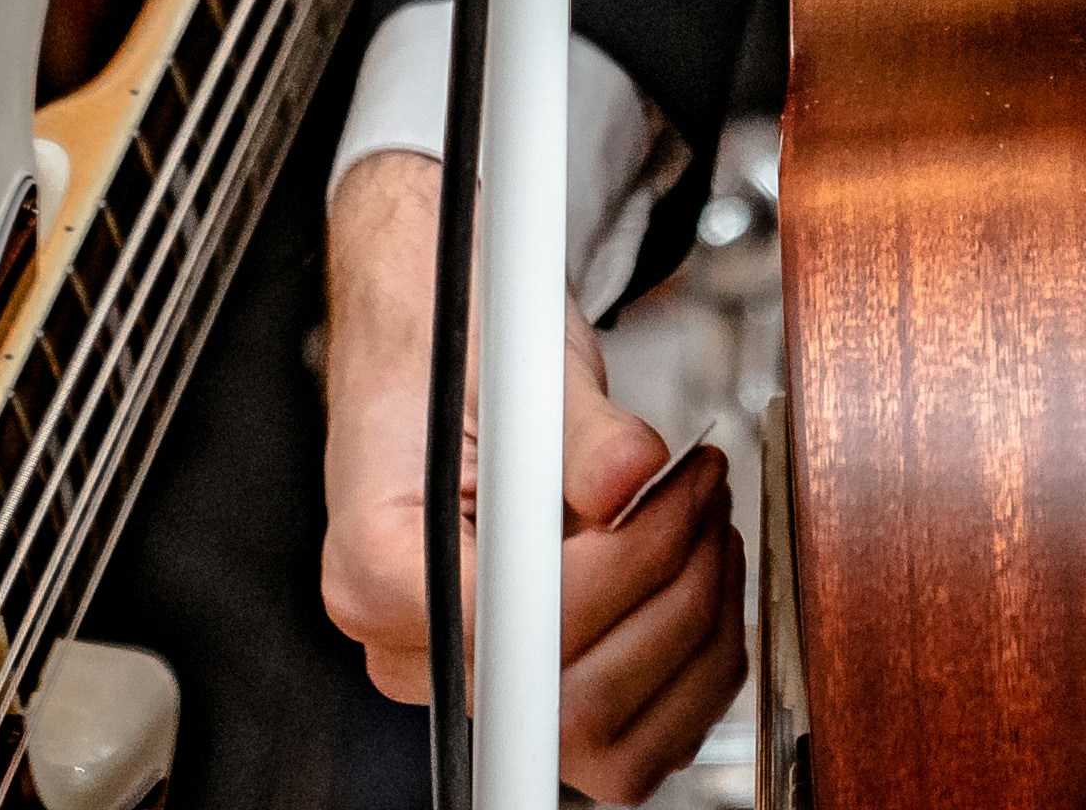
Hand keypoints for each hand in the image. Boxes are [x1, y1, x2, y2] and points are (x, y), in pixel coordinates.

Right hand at [321, 154, 746, 801]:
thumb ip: (578, 426)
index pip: (519, 628)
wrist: (432, 340)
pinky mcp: (523, 688)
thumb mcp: (516, 360)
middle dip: (671, 598)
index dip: (620, 570)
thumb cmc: (455, 347)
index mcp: (378, 567)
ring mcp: (465, 681)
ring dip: (692, 635)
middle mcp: (410, 649)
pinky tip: (702, 572)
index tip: (672, 490)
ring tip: (707, 518)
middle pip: (569, 705)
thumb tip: (632, 471)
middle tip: (704, 491)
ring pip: (608, 745)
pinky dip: (690, 669)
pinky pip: (625, 739)